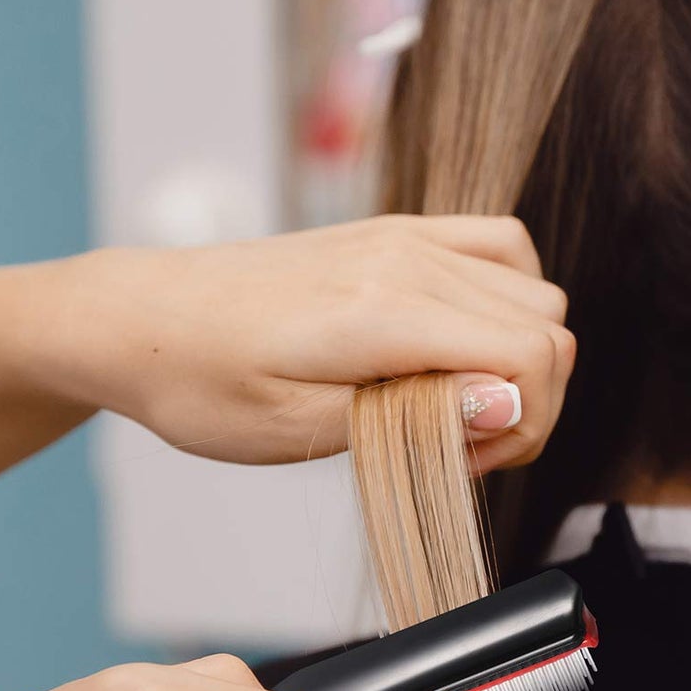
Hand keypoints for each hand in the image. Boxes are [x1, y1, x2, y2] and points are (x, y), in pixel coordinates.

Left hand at [0, 215, 575, 475]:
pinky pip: (503, 247)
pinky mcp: (399, 231)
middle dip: (529, 399)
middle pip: (547, 325)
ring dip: (521, 355)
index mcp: (384, 311)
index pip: (530, 354)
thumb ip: (414, 414)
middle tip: (459, 444)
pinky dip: (511, 297)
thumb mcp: (297, 428)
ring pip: (536, 290)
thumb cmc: (203, 384)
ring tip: (461, 398)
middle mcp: (408, 260)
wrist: (143, 318)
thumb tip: (510, 400)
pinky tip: (467, 338)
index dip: (528, 422)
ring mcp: (407, 237)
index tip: (469, 460)